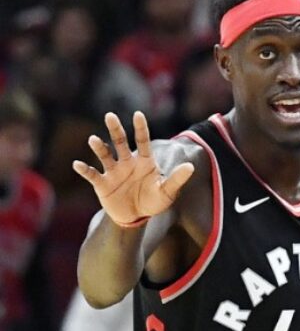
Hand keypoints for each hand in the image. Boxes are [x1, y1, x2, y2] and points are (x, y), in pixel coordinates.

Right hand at [73, 112, 193, 225]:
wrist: (136, 217)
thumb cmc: (154, 201)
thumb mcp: (167, 192)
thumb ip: (177, 179)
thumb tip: (191, 166)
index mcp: (144, 161)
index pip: (142, 141)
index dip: (140, 128)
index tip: (137, 114)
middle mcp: (127, 162)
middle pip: (120, 142)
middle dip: (115, 129)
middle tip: (110, 116)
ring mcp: (113, 172)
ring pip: (105, 155)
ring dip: (98, 147)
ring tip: (93, 139)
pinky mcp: (102, 184)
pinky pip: (92, 174)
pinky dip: (84, 169)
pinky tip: (77, 164)